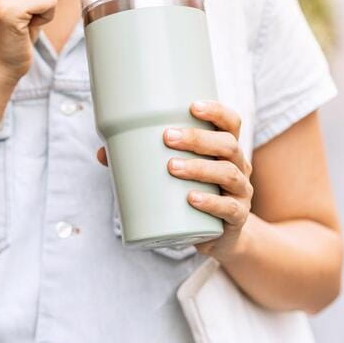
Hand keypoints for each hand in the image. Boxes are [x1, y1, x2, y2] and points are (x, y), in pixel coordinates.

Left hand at [95, 100, 253, 261]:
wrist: (218, 236)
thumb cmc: (192, 193)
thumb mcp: (175, 175)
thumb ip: (143, 161)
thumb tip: (102, 153)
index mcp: (226, 149)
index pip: (231, 122)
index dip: (216, 111)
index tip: (192, 106)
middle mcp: (239, 166)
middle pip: (227, 144)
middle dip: (197, 138)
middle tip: (167, 138)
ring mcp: (240, 192)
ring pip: (228, 173)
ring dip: (200, 168)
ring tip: (172, 167)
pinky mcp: (236, 218)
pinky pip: (229, 208)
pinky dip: (211, 203)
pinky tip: (192, 198)